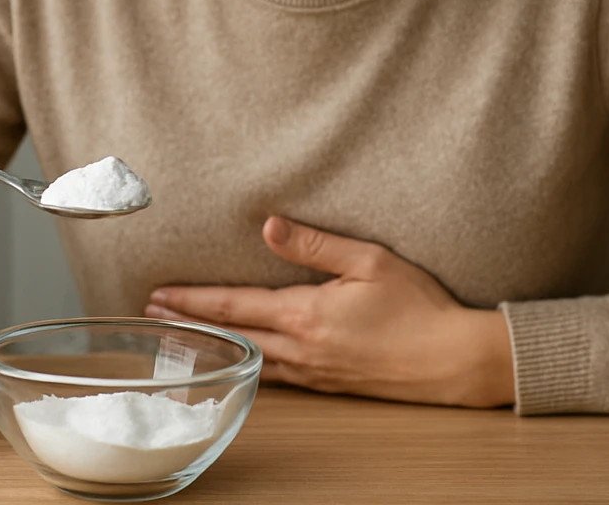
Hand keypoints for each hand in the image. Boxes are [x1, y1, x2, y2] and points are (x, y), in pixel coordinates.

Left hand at [145, 217, 514, 407]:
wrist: (455, 360)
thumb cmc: (420, 306)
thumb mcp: (371, 260)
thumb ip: (316, 243)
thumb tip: (269, 225)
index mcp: (307, 314)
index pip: (235, 305)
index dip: (193, 300)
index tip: (159, 294)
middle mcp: (303, 348)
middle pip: (233, 335)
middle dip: (190, 324)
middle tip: (153, 317)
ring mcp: (316, 371)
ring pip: (251, 359)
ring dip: (214, 346)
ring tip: (184, 337)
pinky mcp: (331, 383)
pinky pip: (278, 375)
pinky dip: (249, 364)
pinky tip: (243, 359)